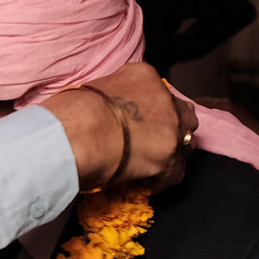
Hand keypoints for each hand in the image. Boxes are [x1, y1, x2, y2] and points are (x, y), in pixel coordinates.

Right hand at [41, 62, 196, 190]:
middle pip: (182, 113)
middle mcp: (164, 97)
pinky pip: (176, 172)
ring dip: (171, 151)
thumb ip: (112, 96)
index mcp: (144, 75)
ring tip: (151, 164)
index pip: (158, 91)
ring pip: (186, 142)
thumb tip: (108, 114)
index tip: (140, 122)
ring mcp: (172, 127)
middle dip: (171, 126)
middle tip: (152, 140)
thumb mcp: (94, 87)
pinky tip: (146, 182)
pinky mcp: (170, 156)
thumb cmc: (72, 110)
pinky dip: (162, 179)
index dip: (151, 110)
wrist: (78, 132)